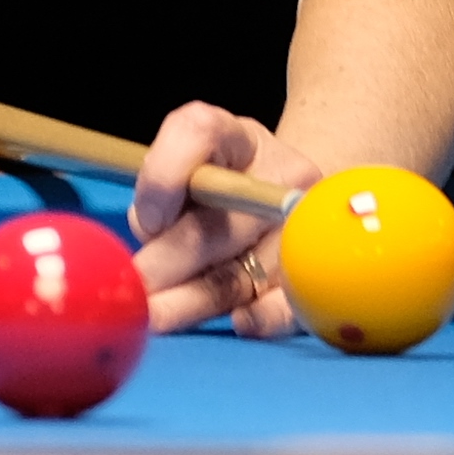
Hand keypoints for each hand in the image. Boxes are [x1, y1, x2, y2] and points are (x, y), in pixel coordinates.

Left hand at [127, 101, 327, 336]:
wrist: (292, 200)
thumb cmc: (222, 184)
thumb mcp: (186, 167)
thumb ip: (161, 187)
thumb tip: (151, 233)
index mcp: (236, 137)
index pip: (198, 132)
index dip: (164, 175)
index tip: (146, 217)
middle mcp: (279, 174)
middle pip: (217, 222)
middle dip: (168, 263)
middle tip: (135, 293)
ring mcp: (304, 224)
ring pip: (243, 271)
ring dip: (194, 302)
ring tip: (157, 318)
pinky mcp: (318, 270)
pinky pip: (294, 298)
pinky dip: (266, 316)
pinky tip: (241, 322)